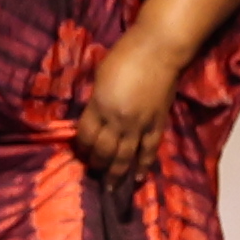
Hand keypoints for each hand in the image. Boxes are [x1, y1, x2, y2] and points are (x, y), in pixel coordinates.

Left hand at [76, 34, 185, 178]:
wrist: (159, 52)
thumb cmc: (124, 57)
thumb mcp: (99, 79)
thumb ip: (96, 101)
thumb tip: (93, 116)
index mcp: (99, 107)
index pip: (86, 136)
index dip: (82, 148)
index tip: (79, 154)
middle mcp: (118, 120)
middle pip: (104, 150)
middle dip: (97, 165)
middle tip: (93, 175)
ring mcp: (140, 124)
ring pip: (125, 156)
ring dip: (117, 173)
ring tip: (111, 188)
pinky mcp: (158, 124)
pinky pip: (149, 150)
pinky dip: (143, 165)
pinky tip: (138, 178)